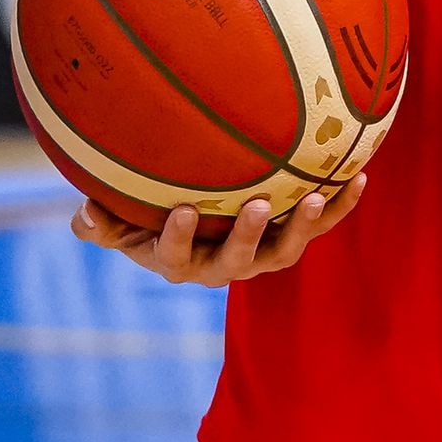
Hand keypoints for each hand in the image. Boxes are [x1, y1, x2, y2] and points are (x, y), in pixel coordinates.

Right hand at [71, 178, 367, 286]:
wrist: (195, 221)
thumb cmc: (147, 215)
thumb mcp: (118, 223)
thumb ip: (99, 222)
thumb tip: (82, 212)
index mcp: (178, 259)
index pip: (176, 255)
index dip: (179, 237)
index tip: (182, 209)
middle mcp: (224, 264)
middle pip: (238, 260)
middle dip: (249, 235)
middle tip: (259, 204)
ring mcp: (261, 254)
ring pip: (284, 249)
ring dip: (302, 225)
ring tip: (315, 198)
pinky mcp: (291, 236)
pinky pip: (318, 225)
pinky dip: (340, 205)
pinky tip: (359, 177)